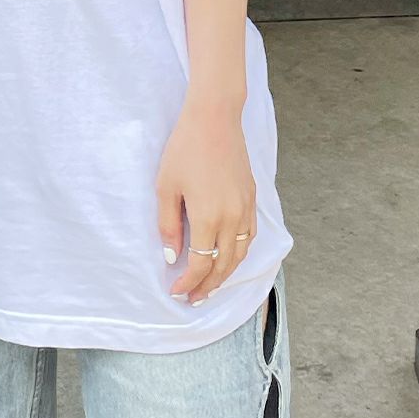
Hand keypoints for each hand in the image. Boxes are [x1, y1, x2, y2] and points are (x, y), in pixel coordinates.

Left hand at [155, 97, 255, 303]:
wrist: (215, 119)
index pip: (201, 264)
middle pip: (224, 265)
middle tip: (193, 298)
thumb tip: (172, 256)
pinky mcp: (252, 197)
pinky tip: (229, 257)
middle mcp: (232, 218)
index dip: (188, 282)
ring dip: (226, 274)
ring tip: (210, 285)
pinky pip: (250, 236)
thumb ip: (168, 225)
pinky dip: (240, 253)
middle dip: (207, 286)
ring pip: (240, 254)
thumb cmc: (184, 149)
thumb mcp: (166, 187)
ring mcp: (246, 208)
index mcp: (208, 217)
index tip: (176, 290)